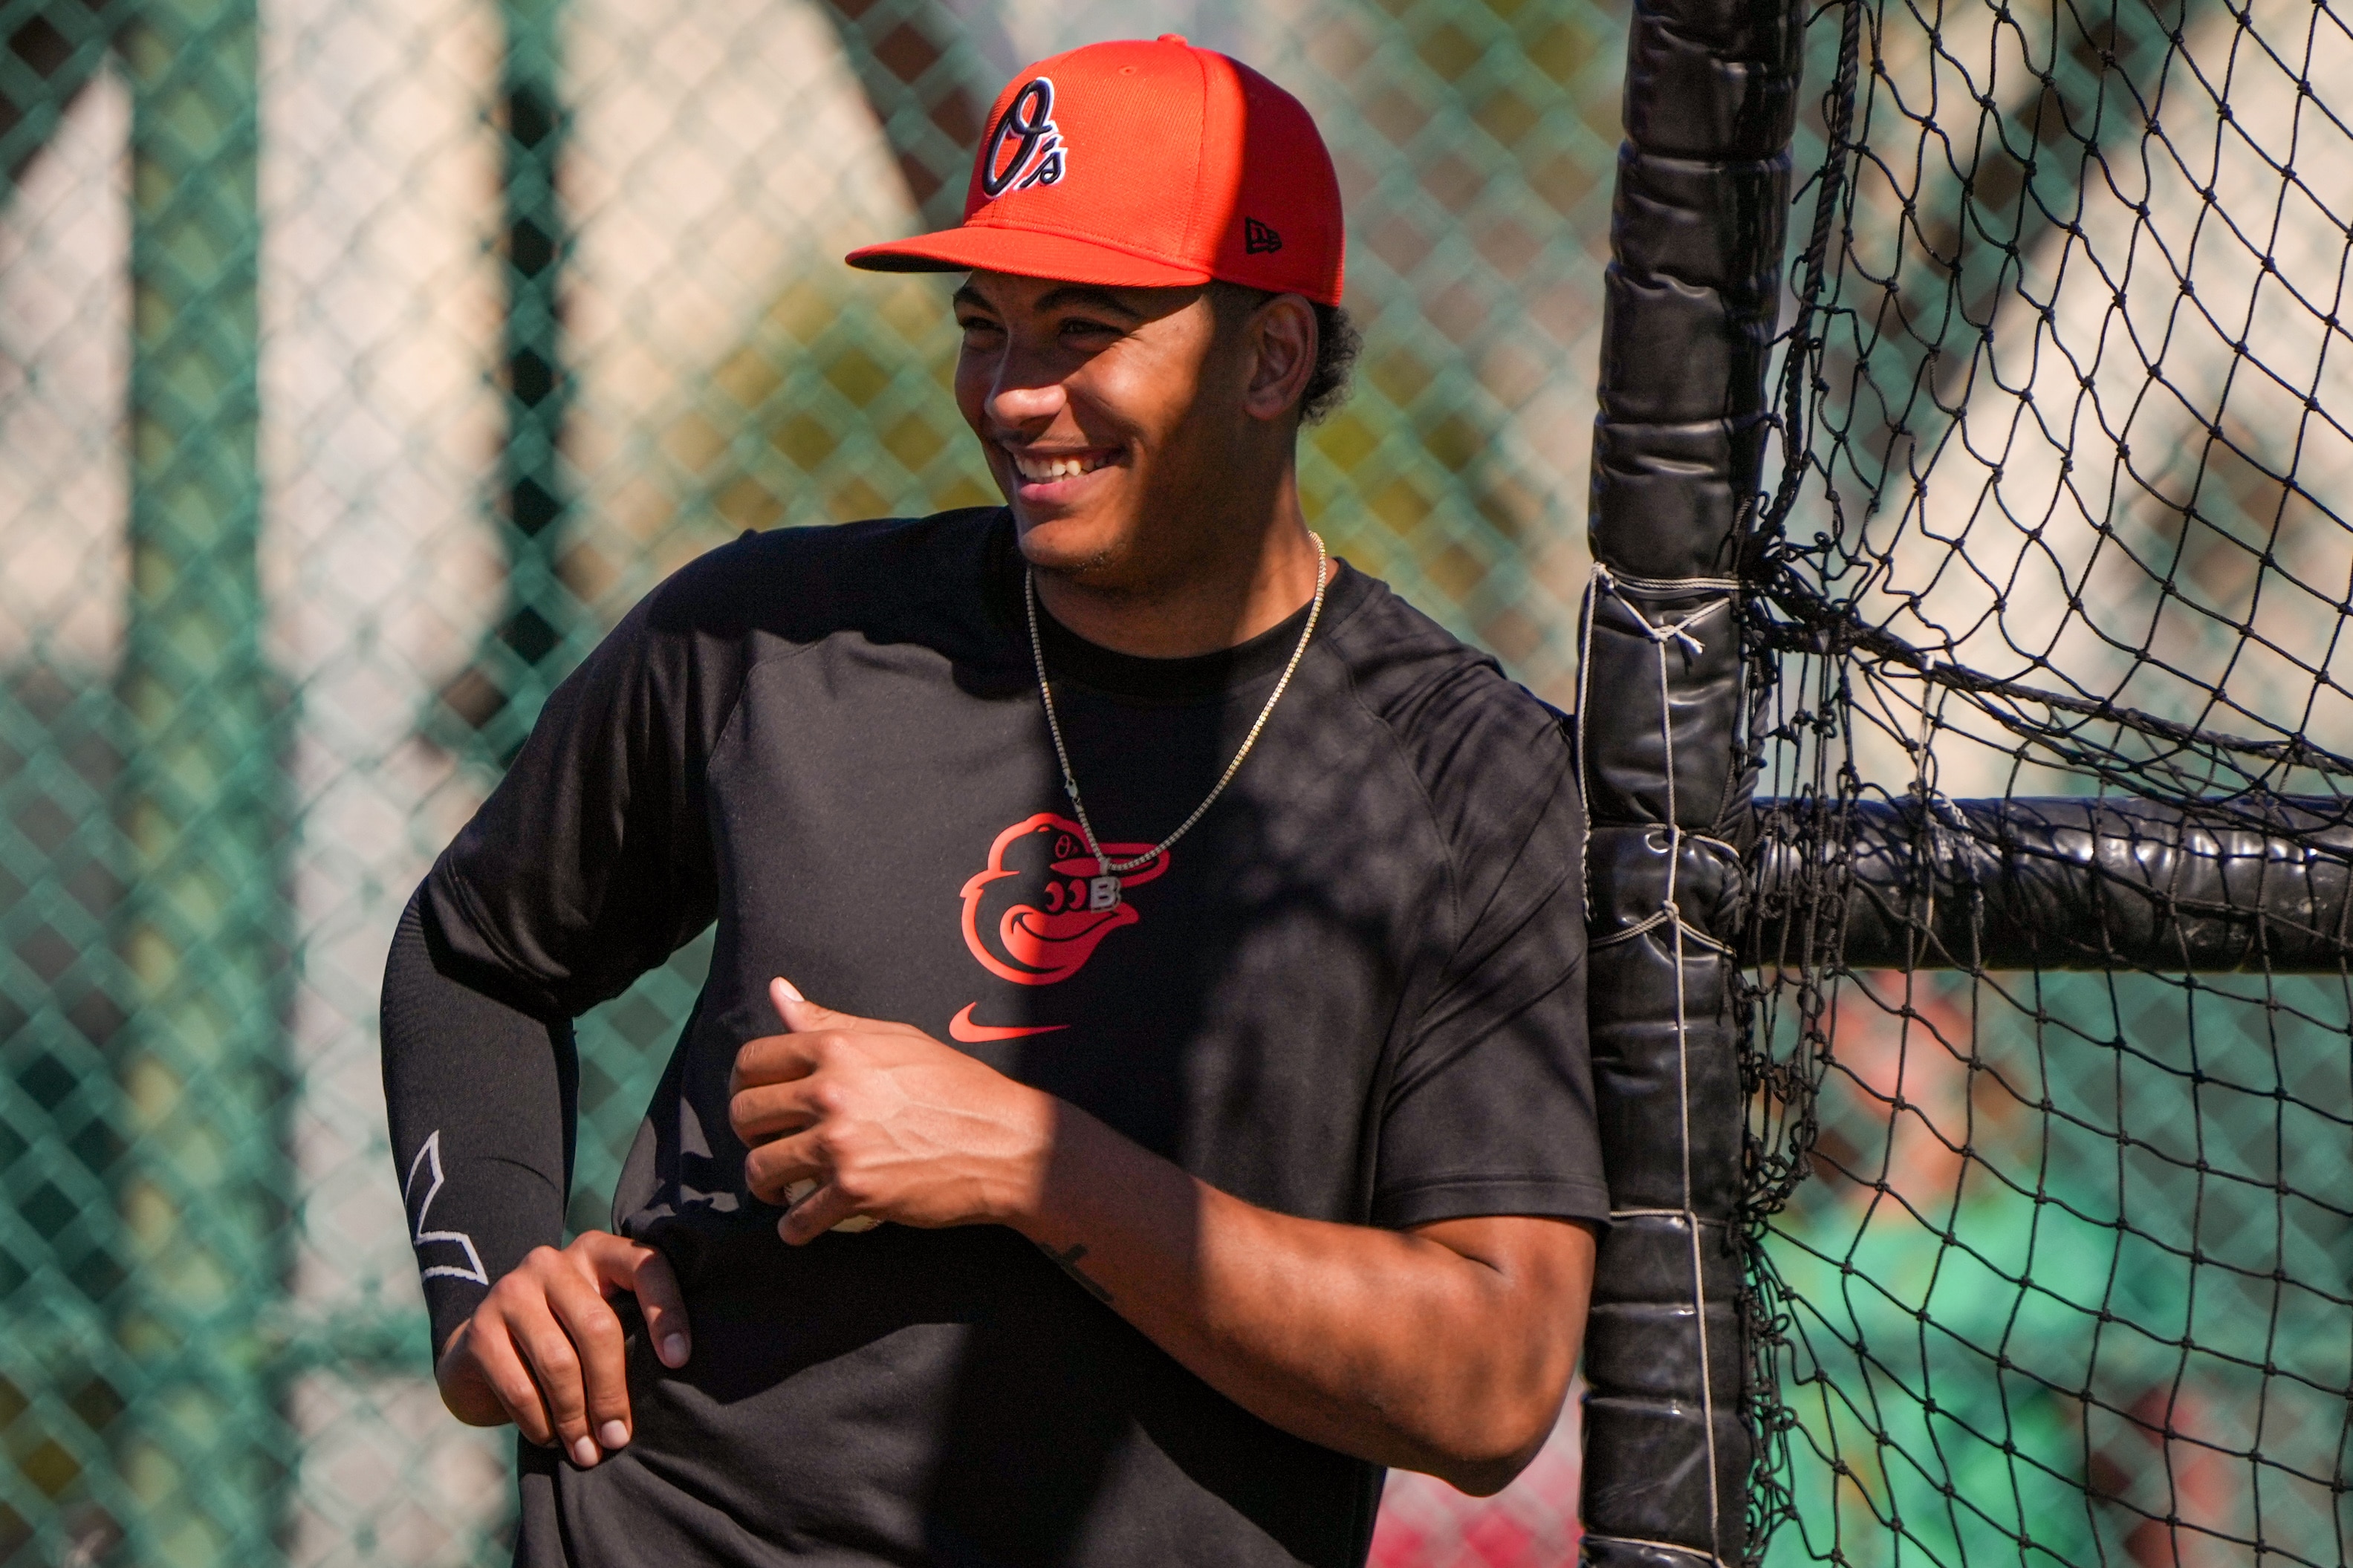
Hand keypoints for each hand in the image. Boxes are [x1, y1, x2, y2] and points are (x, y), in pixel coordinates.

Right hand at [434, 1230, 688, 1466]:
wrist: (481, 1352)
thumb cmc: (564, 1340)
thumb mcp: (598, 1323)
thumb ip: (630, 1330)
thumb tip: (672, 1380)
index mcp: (596, 1253)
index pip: (645, 1266)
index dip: (667, 1312)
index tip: (679, 1361)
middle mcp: (552, 1262)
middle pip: (597, 1327)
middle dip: (612, 1392)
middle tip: (618, 1437)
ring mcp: (510, 1292)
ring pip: (559, 1362)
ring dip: (576, 1418)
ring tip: (588, 1452)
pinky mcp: (479, 1331)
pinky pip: (520, 1388)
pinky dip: (541, 1423)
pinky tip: (551, 1440)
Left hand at [729, 978, 1053, 1243]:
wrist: (1006, 1142)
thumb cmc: (955, 1086)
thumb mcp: (895, 1038)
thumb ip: (829, 1022)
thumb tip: (777, 992)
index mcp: (837, 1048)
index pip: (752, 1060)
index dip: (745, 1083)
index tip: (758, 1100)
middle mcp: (831, 1092)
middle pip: (744, 1115)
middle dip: (750, 1135)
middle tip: (772, 1145)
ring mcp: (842, 1144)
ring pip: (760, 1170)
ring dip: (765, 1185)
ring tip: (783, 1188)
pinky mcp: (856, 1191)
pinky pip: (796, 1221)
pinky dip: (794, 1229)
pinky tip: (805, 1224)